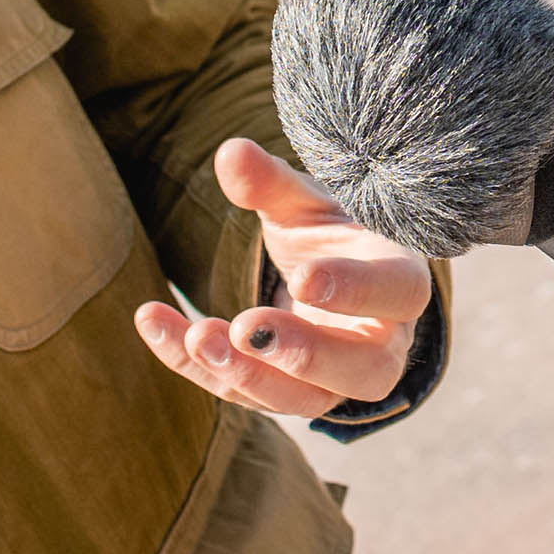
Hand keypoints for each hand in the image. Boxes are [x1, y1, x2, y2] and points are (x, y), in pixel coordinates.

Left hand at [134, 139, 431, 421]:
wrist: (327, 279)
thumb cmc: (329, 237)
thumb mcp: (306, 204)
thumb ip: (272, 185)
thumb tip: (230, 154)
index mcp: (399, 283)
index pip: (396, 293)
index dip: (354, 290)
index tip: (301, 278)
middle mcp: (379, 344)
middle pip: (361, 369)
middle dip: (301, 353)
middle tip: (247, 327)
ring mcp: (334, 382)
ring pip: (302, 400)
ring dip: (246, 374)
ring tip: (197, 335)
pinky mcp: (284, 397)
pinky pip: (241, 393)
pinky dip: (192, 364)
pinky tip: (153, 321)